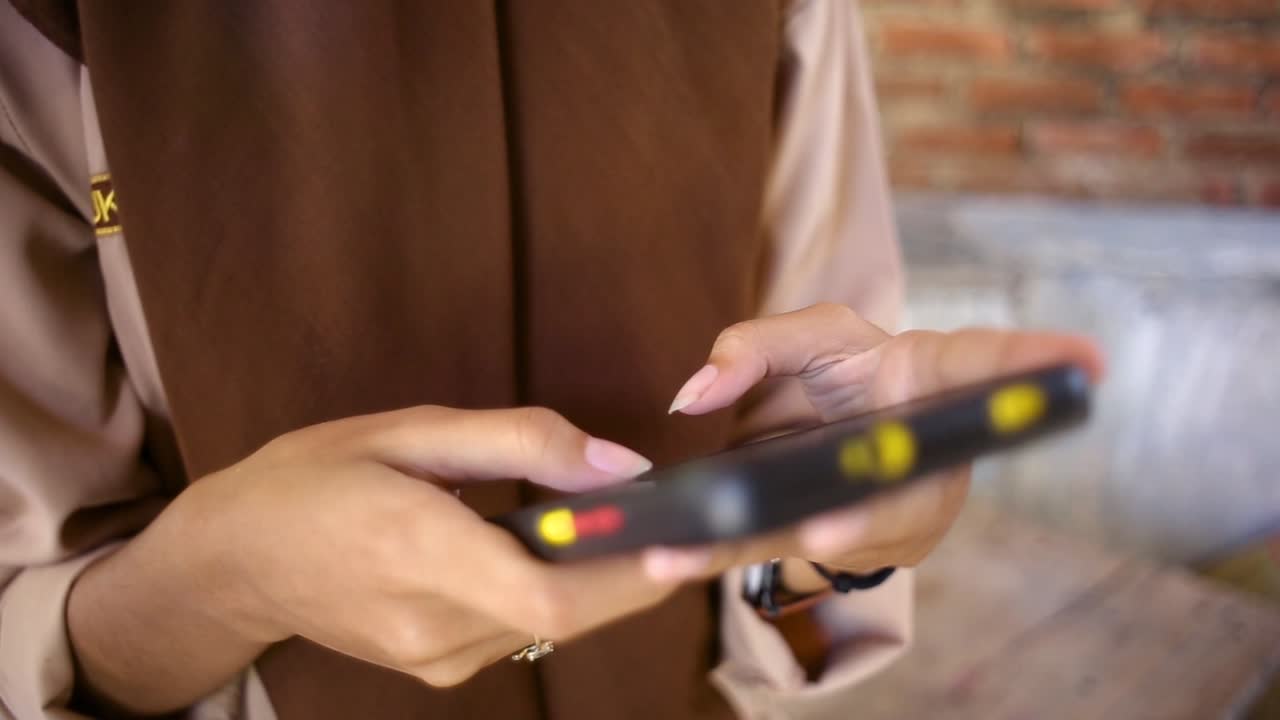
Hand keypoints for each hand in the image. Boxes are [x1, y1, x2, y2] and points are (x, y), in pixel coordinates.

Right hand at [70, 406, 706, 712]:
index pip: (549, 594)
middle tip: (711, 523)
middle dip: (647, 571)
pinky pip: (526, 630)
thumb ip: (520, 443)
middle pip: (571, 615)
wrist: (233, 560)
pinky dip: (566, 591)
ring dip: (611, 580)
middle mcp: (434, 623)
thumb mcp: (408, 431)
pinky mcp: (437, 665)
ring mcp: (436, 657)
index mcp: (418, 549)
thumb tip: (622, 466)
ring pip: (556, 625)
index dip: (630, 575)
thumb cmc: (312, 476)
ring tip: (657, 525)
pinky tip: (575, 549)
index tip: (694, 540)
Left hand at [645, 303, 1103, 581]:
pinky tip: (668, 560)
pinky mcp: (846, 548)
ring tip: (698, 551)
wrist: (824, 435)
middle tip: (821, 527)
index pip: (985, 366)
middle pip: (907, 486)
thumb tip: (693, 394)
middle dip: (870, 512)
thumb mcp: (802, 339)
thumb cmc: (834, 376)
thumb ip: (750, 345)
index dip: (1036, 366)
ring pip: (836, 534)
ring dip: (771, 545)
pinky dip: (723, 556)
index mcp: (931, 379)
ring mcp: (899, 514)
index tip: (1089, 363)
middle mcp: (930, 456)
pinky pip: (782, 552)